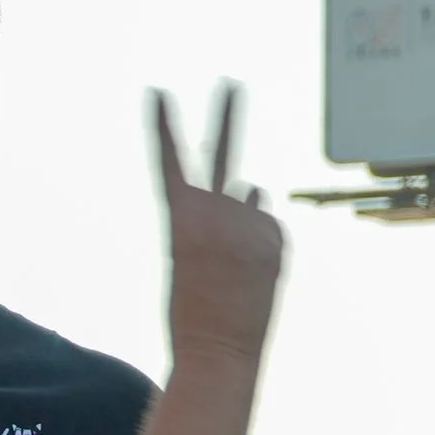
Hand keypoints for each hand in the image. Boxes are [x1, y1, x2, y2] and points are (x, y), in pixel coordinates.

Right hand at [150, 82, 284, 363]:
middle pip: (224, 152)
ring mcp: (249, 224)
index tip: (159, 92)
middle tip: (233, 83)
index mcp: (181, 219)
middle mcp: (217, 213)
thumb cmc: (192, 312)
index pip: (172, 161)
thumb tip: (259, 188)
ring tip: (227, 268)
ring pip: (247, 205)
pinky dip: (260, 247)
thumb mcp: (194, 258)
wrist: (218, 350)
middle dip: (227, 115)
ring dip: (238, 228)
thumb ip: (224, 216)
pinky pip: (267, 230)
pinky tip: (250, 278)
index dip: (165, 126)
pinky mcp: (275, 238)